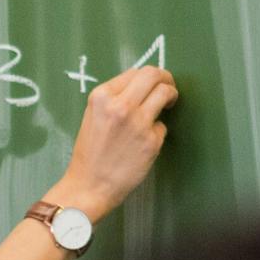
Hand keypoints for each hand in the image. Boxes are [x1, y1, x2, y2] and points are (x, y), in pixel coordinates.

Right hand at [51, 64, 177, 220]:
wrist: (88, 186)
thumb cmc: (89, 154)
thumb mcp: (93, 118)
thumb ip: (114, 100)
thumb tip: (141, 87)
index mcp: (101, 97)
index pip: (135, 72)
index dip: (147, 78)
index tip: (152, 85)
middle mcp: (120, 105)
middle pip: (154, 75)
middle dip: (166, 78)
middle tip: (168, 88)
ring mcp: (137, 122)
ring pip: (165, 93)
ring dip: (170, 96)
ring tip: (167, 105)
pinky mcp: (151, 139)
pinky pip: (162, 125)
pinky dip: (157, 131)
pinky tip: (144, 142)